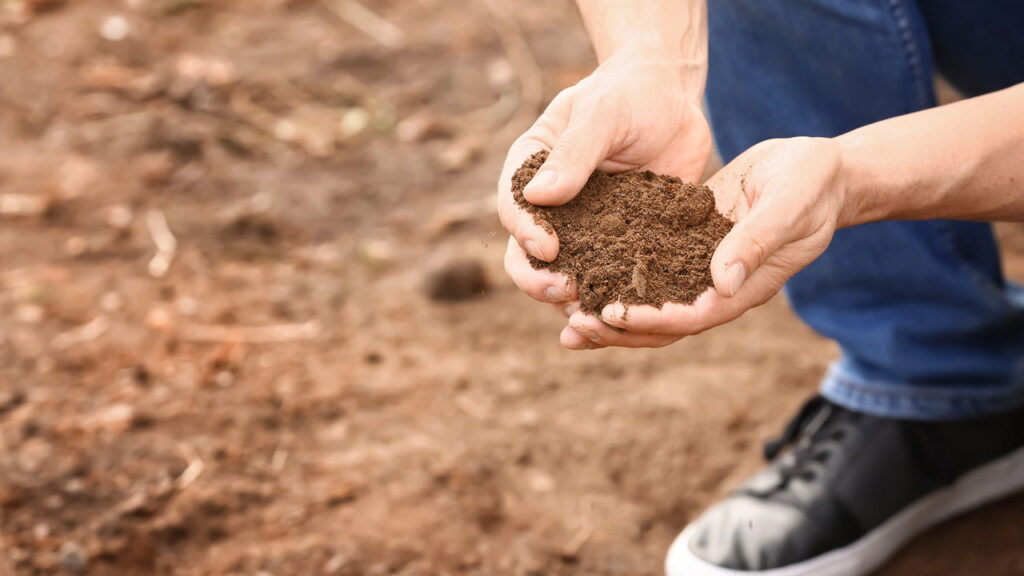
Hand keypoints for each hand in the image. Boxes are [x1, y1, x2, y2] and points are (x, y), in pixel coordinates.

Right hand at [498, 46, 711, 329]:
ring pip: (563, 278)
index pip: (514, 206)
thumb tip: (537, 197)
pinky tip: (621, 326)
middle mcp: (549, 208)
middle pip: (526, 256)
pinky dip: (610, 306)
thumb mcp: (602, 114)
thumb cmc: (630, 95)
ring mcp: (583, 232)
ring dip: (572, 303)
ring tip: (592, 317)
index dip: (525, 231)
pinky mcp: (618, 248)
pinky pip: (608, 282)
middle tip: (565, 291)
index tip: (548, 247)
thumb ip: (575, 153)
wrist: (673, 101)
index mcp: (530, 170)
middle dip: (539, 280)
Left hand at [563, 137, 846, 348]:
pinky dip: (619, 275)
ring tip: (566, 318)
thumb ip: (757, 240)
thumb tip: (720, 281)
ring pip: (652, 302)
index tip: (614, 316)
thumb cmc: (813, 183)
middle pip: (665, 323)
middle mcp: (719, 285)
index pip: (694, 315)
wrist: (819, 169)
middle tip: (574, 326)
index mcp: (746, 285)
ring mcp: (702, 267)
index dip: (654, 319)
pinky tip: (583, 271)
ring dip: (612, 313)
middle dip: (620, 328)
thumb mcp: (789, 203)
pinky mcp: (689, 244)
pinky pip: (650, 269)